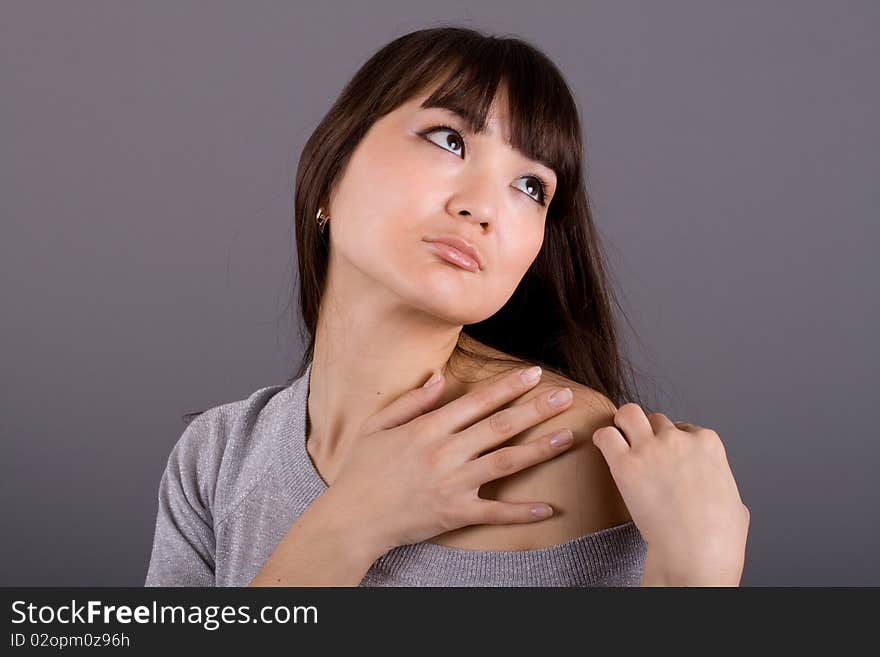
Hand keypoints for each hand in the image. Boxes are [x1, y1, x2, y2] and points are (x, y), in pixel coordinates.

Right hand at [324, 366, 577, 555]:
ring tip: (567, 437)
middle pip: (499, 426)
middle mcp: (445, 453)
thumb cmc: (360, 471)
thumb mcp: (377, 426)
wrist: (351, 519)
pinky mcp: (455, 514)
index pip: (477, 402)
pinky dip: (521, 512)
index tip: (534, 373)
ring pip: (505, 463)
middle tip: (565, 396)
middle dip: (535, 409)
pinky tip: (547, 508)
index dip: (508, 386)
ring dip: (539, 449)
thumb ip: (412, 402)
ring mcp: (453, 484)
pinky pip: (495, 513)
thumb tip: (439, 377)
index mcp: (427, 429)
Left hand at [591, 404, 749, 584]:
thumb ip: (723, 488)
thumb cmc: (719, 538)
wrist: (696, 554)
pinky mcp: (626, 464)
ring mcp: (651, 448)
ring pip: (629, 414)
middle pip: (655, 419)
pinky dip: (602, 440)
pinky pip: (606, 435)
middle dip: (647, 431)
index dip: (672, 442)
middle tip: (639, 449)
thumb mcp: (736, 504)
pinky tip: (603, 449)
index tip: (666, 458)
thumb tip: (721, 495)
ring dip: (622, 425)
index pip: (684, 427)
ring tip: (618, 441)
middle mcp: (679, 439)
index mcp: (709, 443)